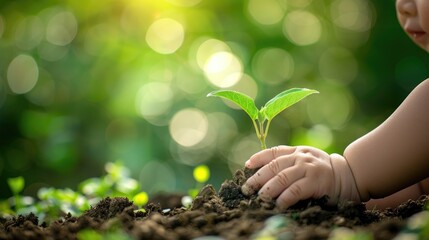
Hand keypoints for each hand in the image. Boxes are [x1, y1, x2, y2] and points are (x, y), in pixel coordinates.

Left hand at [241, 145, 360, 209]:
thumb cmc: (324, 171)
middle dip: (257, 178)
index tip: (247, 166)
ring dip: (268, 189)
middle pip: (274, 166)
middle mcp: (300, 157)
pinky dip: (284, 198)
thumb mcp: (307, 160)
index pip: (273, 152)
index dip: (258, 158)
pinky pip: (295, 190)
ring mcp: (308, 168)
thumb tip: (265, 173)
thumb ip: (290, 162)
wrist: (350, 175)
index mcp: (297, 151)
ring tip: (259, 197)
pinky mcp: (315, 181)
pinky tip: (277, 204)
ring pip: (282, 177)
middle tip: (247, 188)